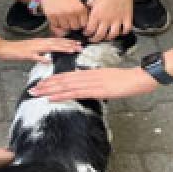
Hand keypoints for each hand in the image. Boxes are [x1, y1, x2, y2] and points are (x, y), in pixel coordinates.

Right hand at [0, 36, 81, 62]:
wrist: (5, 48)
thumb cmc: (18, 49)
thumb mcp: (33, 49)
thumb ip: (43, 51)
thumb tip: (51, 56)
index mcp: (41, 41)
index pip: (57, 40)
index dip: (68, 41)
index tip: (78, 43)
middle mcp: (39, 42)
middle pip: (57, 42)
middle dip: (69, 45)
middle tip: (80, 47)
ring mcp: (33, 48)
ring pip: (49, 47)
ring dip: (61, 48)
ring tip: (71, 50)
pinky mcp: (26, 54)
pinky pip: (35, 56)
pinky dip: (42, 57)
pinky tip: (48, 60)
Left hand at [30, 66, 158, 101]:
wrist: (141, 77)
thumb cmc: (129, 80)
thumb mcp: (111, 80)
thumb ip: (99, 82)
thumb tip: (89, 87)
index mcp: (92, 73)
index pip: (68, 76)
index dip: (54, 79)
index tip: (42, 83)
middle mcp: (88, 76)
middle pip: (63, 80)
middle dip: (46, 85)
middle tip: (31, 89)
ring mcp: (92, 82)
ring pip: (65, 85)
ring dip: (49, 90)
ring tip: (36, 93)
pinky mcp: (96, 90)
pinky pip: (75, 93)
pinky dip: (61, 95)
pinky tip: (51, 98)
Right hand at [40, 0, 87, 34]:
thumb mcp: (76, 2)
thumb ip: (80, 15)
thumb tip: (80, 29)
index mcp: (80, 8)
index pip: (84, 24)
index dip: (80, 23)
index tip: (78, 20)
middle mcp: (72, 12)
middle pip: (75, 27)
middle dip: (72, 24)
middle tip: (68, 17)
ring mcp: (61, 14)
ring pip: (65, 28)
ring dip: (63, 24)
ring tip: (61, 15)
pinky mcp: (51, 16)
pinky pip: (55, 26)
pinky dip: (55, 23)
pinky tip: (56, 15)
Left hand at [83, 0, 132, 41]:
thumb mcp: (92, 0)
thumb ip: (87, 9)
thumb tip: (83, 16)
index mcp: (97, 15)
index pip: (89, 30)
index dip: (87, 33)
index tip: (86, 33)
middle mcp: (107, 19)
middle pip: (100, 35)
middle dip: (95, 39)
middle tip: (94, 39)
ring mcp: (117, 20)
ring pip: (112, 35)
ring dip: (108, 38)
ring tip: (106, 37)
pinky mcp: (126, 18)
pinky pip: (126, 30)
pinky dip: (123, 32)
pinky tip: (120, 31)